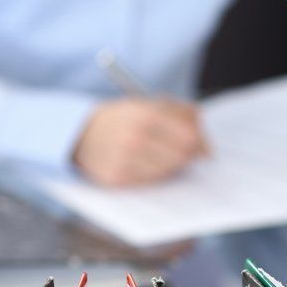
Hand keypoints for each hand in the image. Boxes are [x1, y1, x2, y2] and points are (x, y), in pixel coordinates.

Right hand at [73, 98, 208, 186]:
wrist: (79, 133)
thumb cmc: (122, 118)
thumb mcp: (148, 104)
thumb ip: (181, 113)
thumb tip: (206, 141)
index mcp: (144, 114)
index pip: (189, 136)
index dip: (201, 143)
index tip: (204, 148)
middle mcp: (134, 138)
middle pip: (182, 156)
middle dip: (189, 156)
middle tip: (187, 155)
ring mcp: (124, 160)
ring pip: (168, 171)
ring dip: (172, 166)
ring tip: (161, 156)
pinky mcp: (116, 178)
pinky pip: (150, 182)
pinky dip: (154, 175)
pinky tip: (147, 165)